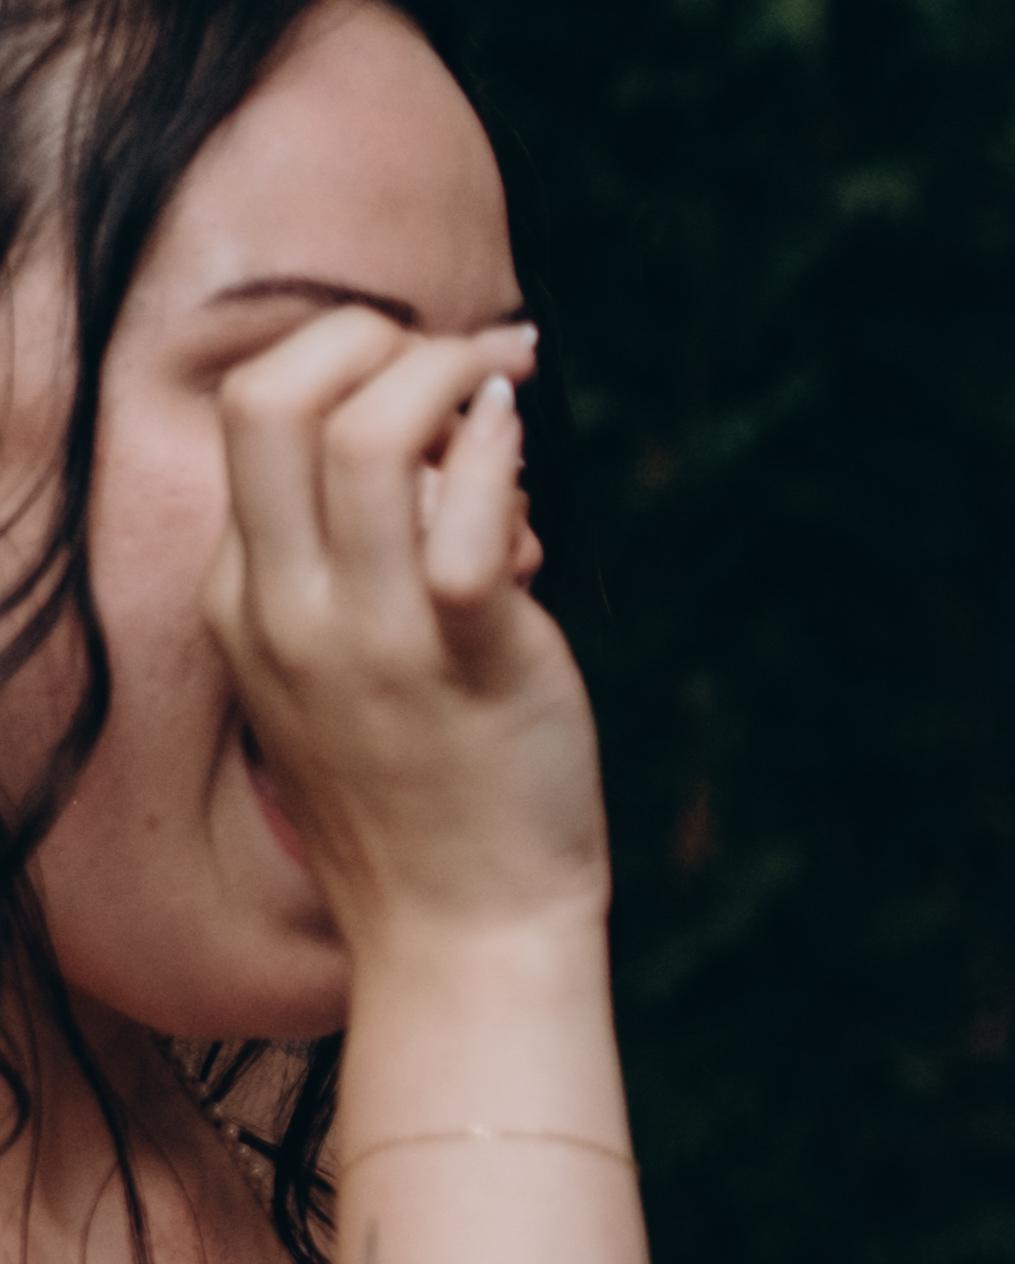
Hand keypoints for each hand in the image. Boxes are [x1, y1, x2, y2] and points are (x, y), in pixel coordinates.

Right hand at [203, 305, 604, 960]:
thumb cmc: (425, 788)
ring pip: (370, 438)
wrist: (462, 926)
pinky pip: (466, 527)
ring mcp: (369, 638)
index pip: (254, 420)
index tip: (430, 369)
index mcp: (242, 600)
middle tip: (466, 356)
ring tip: (509, 396)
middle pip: (272, 401)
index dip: (346, 363)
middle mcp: (286, 608)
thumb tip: (458, 451)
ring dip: (452, 380)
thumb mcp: (344, 668)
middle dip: (373, 337)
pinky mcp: (466, 663)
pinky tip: (522, 438)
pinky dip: (498, 456)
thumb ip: (364, 565)